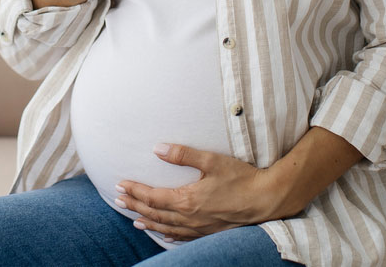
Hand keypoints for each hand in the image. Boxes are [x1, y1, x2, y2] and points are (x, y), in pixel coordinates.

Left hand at [113, 143, 277, 242]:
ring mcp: (200, 228)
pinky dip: (169, 235)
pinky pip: (183, 237)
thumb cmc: (242, 178)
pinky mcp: (210, 233)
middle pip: (155, 213)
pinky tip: (164, 235)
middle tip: (118, 199)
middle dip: (134, 205)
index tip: (120, 184)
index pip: (152, 197)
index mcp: (187, 200)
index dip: (134, 191)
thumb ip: (182, 154)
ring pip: (167, 228)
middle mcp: (190, 218)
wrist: (267, 200)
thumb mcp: (212, 160)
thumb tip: (157, 149)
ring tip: (134, 219)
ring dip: (148, 222)